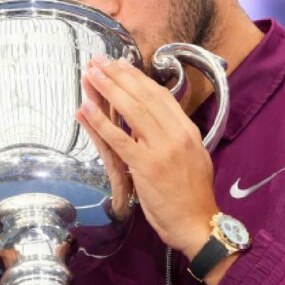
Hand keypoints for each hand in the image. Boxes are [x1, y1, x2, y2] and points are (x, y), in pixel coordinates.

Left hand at [75, 57, 216, 257]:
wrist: (197, 224)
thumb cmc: (192, 196)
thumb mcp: (192, 158)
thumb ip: (175, 138)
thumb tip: (156, 122)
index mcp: (187, 131)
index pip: (160, 96)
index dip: (138, 78)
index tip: (121, 64)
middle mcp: (176, 134)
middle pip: (144, 96)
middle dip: (119, 76)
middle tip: (99, 60)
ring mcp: (161, 148)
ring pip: (131, 110)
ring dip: (108, 89)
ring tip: (91, 73)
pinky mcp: (146, 165)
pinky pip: (119, 138)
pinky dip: (101, 121)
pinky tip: (86, 107)